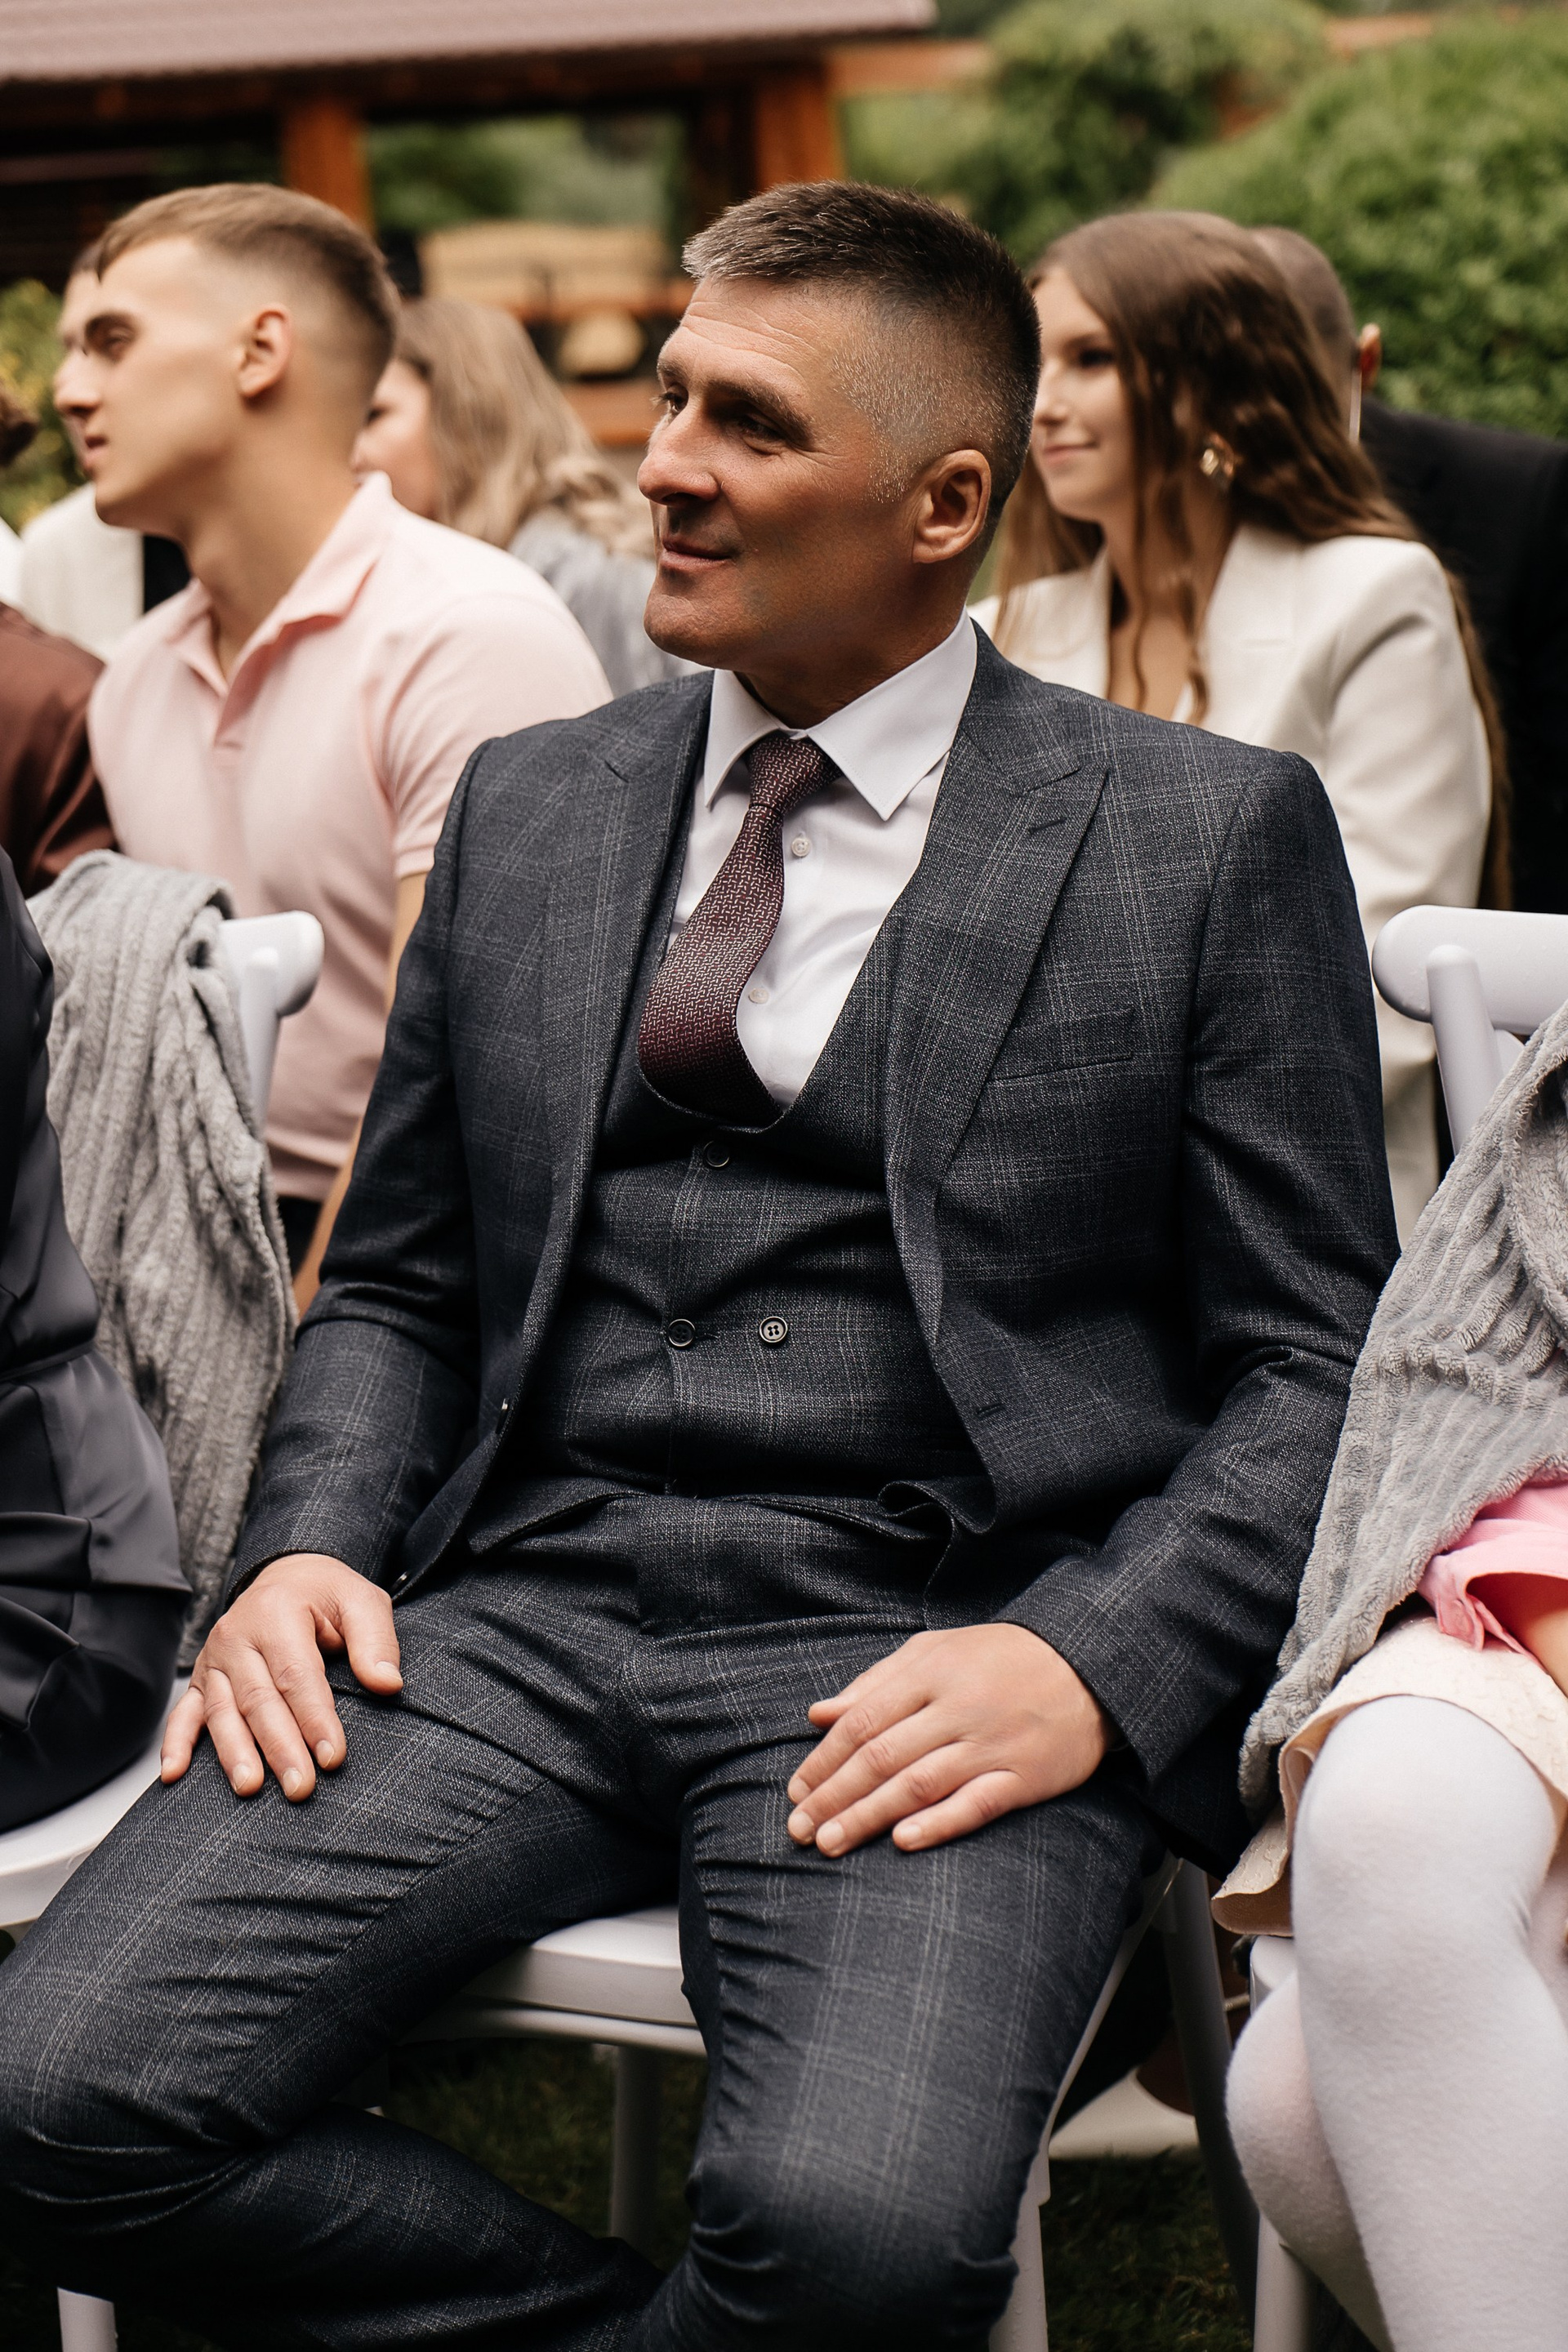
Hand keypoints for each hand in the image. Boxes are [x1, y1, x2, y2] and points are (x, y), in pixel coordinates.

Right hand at [160, 1554, 402, 1800]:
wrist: (287, 1576)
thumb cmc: (327, 1595)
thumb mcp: (361, 1601)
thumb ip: (375, 1640)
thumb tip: (388, 1684)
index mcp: (277, 1612)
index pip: (296, 1674)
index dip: (314, 1718)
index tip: (333, 1757)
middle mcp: (237, 1635)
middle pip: (258, 1700)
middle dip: (280, 1747)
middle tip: (300, 1787)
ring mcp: (214, 1658)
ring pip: (222, 1711)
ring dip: (235, 1753)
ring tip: (250, 1788)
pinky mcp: (201, 1677)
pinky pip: (184, 1713)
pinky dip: (175, 1744)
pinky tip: (173, 1775)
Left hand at [785, 1624, 1109, 1857]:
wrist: (1088, 1666)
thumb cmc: (1001, 1658)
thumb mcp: (935, 1651)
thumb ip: (875, 1683)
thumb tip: (819, 1713)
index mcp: (929, 1673)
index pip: (862, 1721)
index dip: (825, 1760)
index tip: (795, 1791)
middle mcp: (956, 1709)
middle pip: (882, 1756)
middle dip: (834, 1795)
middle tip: (799, 1829)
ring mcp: (991, 1744)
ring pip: (919, 1783)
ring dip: (869, 1816)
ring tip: (831, 1842)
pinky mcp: (1024, 1776)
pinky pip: (976, 1804)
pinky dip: (938, 1823)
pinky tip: (903, 1840)